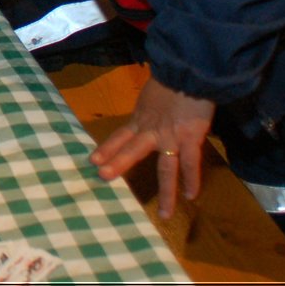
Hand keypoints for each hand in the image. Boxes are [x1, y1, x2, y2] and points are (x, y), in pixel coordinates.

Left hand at [89, 77, 214, 218]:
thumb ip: (151, 108)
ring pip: (165, 168)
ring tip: (163, 213)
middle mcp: (152, 130)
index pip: (120, 136)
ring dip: (165, 192)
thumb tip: (152, 111)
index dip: (107, 148)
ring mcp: (171, 137)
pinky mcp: (190, 137)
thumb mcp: (153, 94)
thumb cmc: (173, 79)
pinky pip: (190, 163)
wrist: (189, 71)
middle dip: (118, 164)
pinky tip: (191, 196)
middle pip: (131, 150)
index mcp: (141, 118)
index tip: (93, 161)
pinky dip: (191, 180)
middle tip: (102, 178)